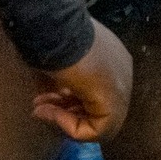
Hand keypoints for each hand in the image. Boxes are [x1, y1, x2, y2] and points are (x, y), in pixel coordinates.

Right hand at [32, 20, 132, 140]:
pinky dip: (70, 126)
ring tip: (39, 110)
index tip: (42, 97)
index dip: (66, 98)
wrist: (58, 29)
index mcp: (113, 59)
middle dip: (64, 110)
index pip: (94, 91)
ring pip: (97, 122)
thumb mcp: (58, 60)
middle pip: (95, 106)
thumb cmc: (54, 38)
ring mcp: (122, 89)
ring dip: (64, 120)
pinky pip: (97, 130)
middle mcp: (122, 74)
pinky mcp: (115, 103)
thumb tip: (46, 103)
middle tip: (38, 108)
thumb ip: (60, 81)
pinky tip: (51, 113)